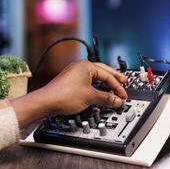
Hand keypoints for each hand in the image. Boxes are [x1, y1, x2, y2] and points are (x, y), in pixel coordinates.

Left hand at [11, 60, 127, 127]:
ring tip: (113, 88)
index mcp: (86, 66)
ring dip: (105, 84)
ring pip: (95, 77)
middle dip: (114, 79)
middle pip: (102, 72)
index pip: (107, 75)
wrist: (46, 102)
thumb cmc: (63, 95)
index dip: (117, 86)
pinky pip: (88, 83)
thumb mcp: (90, 96)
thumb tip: (117, 100)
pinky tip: (100, 92)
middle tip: (123, 82)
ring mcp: (75, 74)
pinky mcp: (71, 82)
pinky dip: (96, 88)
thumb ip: (106, 98)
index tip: (123, 95)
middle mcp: (80, 67)